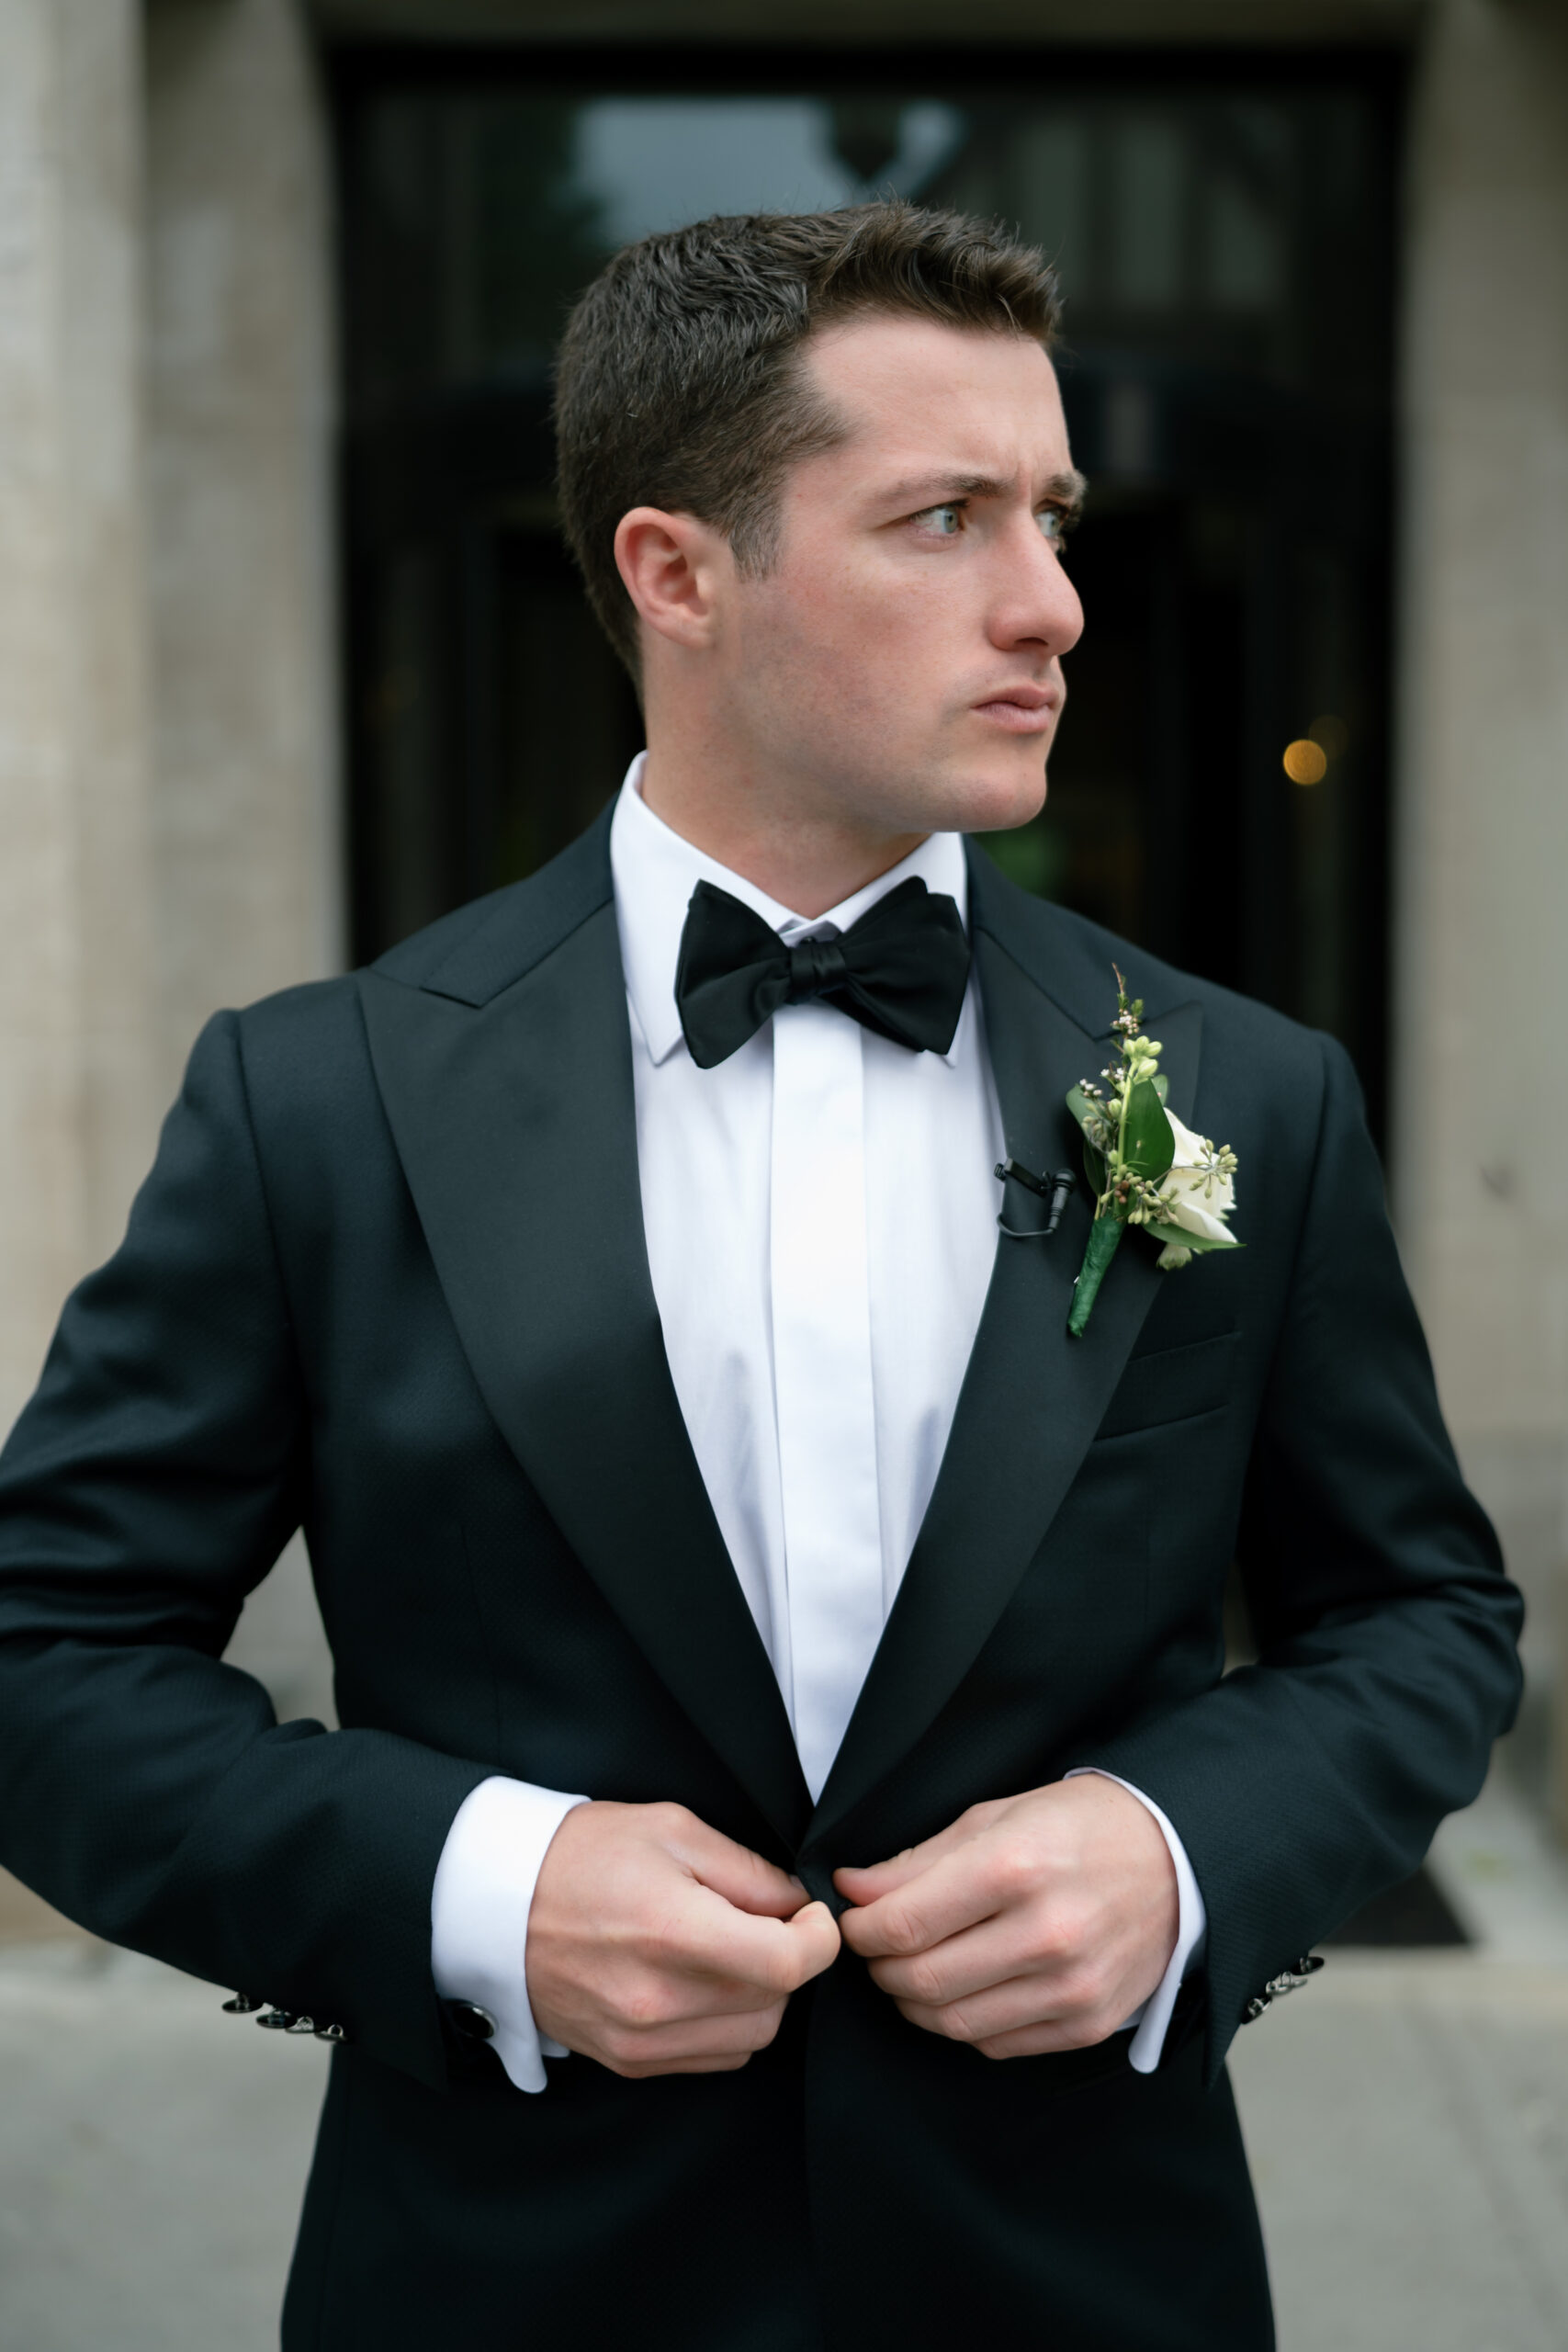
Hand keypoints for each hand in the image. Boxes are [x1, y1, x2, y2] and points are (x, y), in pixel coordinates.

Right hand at [527, 1801, 839, 2077]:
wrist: (497, 1903)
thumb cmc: (583, 1854)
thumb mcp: (672, 1828)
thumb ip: (747, 1871)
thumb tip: (799, 1904)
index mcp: (673, 1932)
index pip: (787, 1964)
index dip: (819, 1938)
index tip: (812, 1915)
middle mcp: (658, 2001)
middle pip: (777, 2003)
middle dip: (787, 1960)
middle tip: (762, 1920)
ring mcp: (641, 2041)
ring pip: (752, 2036)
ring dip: (760, 1996)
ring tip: (726, 1949)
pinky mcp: (629, 2062)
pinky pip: (714, 2056)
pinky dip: (726, 2023)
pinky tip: (700, 1981)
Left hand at [834, 1776, 1177, 2059]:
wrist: (1177, 1859)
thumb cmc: (1079, 1828)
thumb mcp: (995, 1817)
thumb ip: (918, 1860)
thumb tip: (851, 1890)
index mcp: (1016, 1868)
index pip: (905, 1924)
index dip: (862, 1930)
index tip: (854, 1921)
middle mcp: (1046, 1934)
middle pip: (922, 1981)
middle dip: (881, 1968)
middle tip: (878, 1948)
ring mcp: (1071, 1987)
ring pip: (953, 2023)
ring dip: (914, 2002)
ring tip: (913, 1970)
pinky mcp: (1087, 2024)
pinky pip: (996, 2044)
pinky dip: (964, 2022)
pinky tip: (964, 1989)